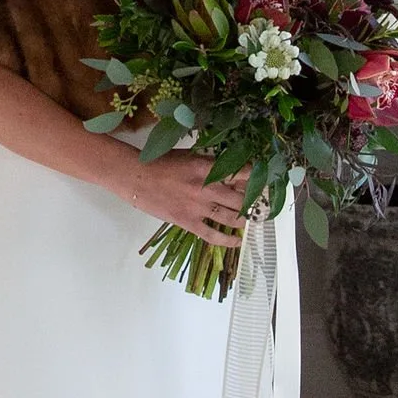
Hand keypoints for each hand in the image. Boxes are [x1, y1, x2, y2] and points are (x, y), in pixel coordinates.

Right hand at [110, 143, 248, 249]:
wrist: (136, 177)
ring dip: (242, 219)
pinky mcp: (187, 221)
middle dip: (250, 201)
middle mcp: (207, 187)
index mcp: (207, 167)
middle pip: (240, 198)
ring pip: (231, 217)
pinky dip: (227, 239)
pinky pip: (212, 234)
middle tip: (255, 203)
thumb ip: (210, 163)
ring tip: (246, 219)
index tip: (262, 180)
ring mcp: (198, 206)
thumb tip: (230, 170)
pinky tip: (237, 241)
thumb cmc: (160, 163)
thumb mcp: (189, 156)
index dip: (255, 178)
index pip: (241, 173)